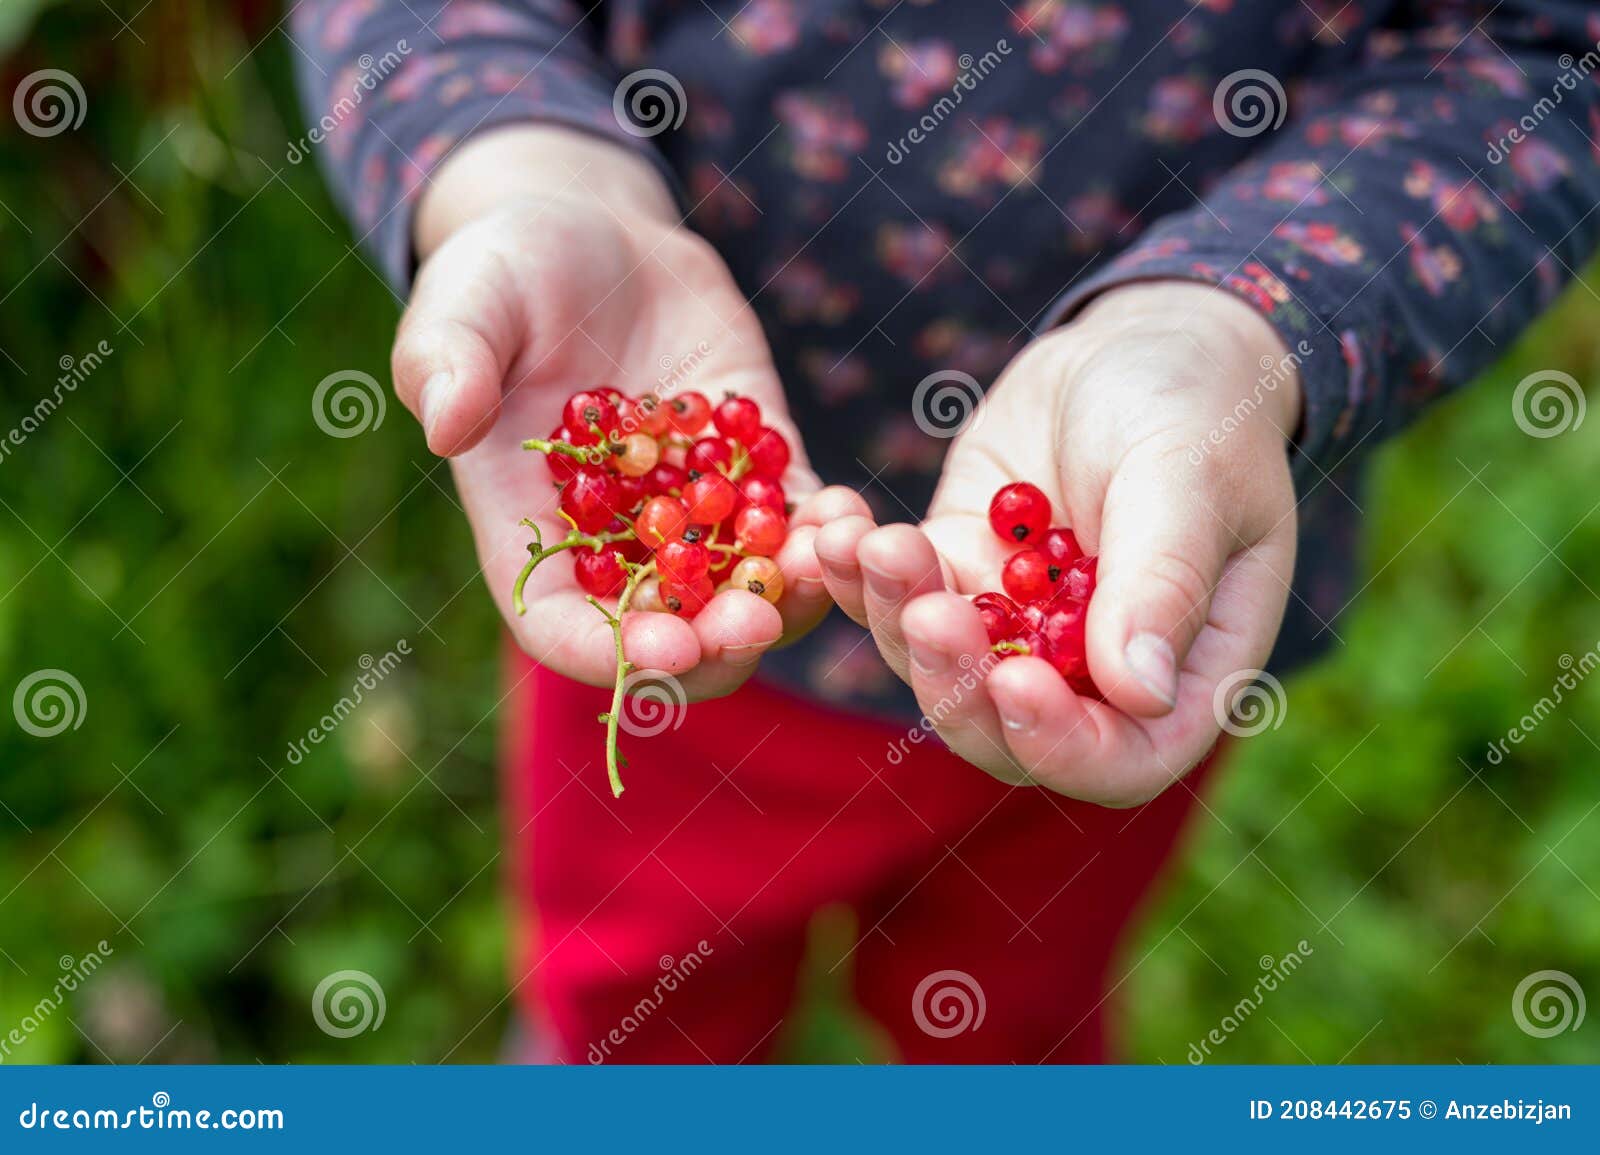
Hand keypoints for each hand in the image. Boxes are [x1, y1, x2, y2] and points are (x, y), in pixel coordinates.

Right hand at [393, 127, 863, 698]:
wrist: (595, 235)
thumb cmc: (507, 271)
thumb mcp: (467, 300)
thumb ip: (449, 360)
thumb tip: (444, 424)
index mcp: (535, 533)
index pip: (566, 628)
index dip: (615, 653)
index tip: (665, 650)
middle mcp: (619, 544)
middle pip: (672, 632)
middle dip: (717, 643)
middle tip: (758, 620)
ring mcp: (693, 513)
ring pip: (745, 590)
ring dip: (788, 597)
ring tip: (823, 567)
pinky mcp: (754, 469)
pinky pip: (794, 522)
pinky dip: (823, 532)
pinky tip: (848, 515)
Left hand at [817, 282, 1300, 804]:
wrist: (1136, 346)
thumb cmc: (1197, 409)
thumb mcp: (1192, 477)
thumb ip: (1166, 581)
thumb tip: (1140, 694)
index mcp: (1178, 677)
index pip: (1118, 759)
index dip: (1059, 744)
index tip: (1011, 682)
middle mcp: (1087, 674)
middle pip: (1003, 732)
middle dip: (953, 681)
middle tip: (927, 610)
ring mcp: (1012, 630)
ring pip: (933, 665)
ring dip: (894, 615)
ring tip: (873, 544)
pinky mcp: (953, 574)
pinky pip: (895, 595)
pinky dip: (859, 569)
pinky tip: (835, 525)